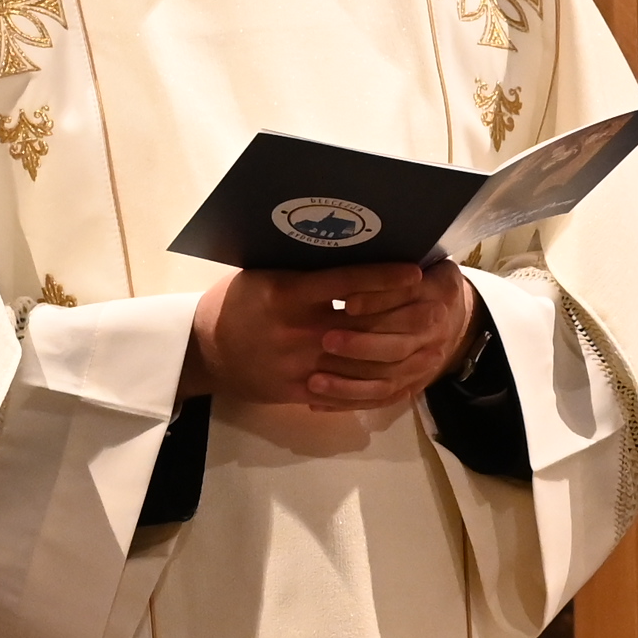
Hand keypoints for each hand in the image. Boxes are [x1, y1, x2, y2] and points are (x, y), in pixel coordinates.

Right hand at [188, 259, 475, 414]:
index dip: (383, 278)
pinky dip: (374, 378)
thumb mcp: (263, 275)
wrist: (204, 353)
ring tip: (424, 335)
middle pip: (362, 323)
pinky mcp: (299, 389)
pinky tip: (398, 366)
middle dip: (401, 313)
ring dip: (396, 348)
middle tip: (433, 301)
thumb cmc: (236, 302)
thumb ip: (302, 270)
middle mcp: (296, 330)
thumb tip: (351, 248)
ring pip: (360, 360)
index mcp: (286, 294)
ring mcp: (299, 364)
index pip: (345, 283)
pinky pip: (345, 387)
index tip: (413, 270)